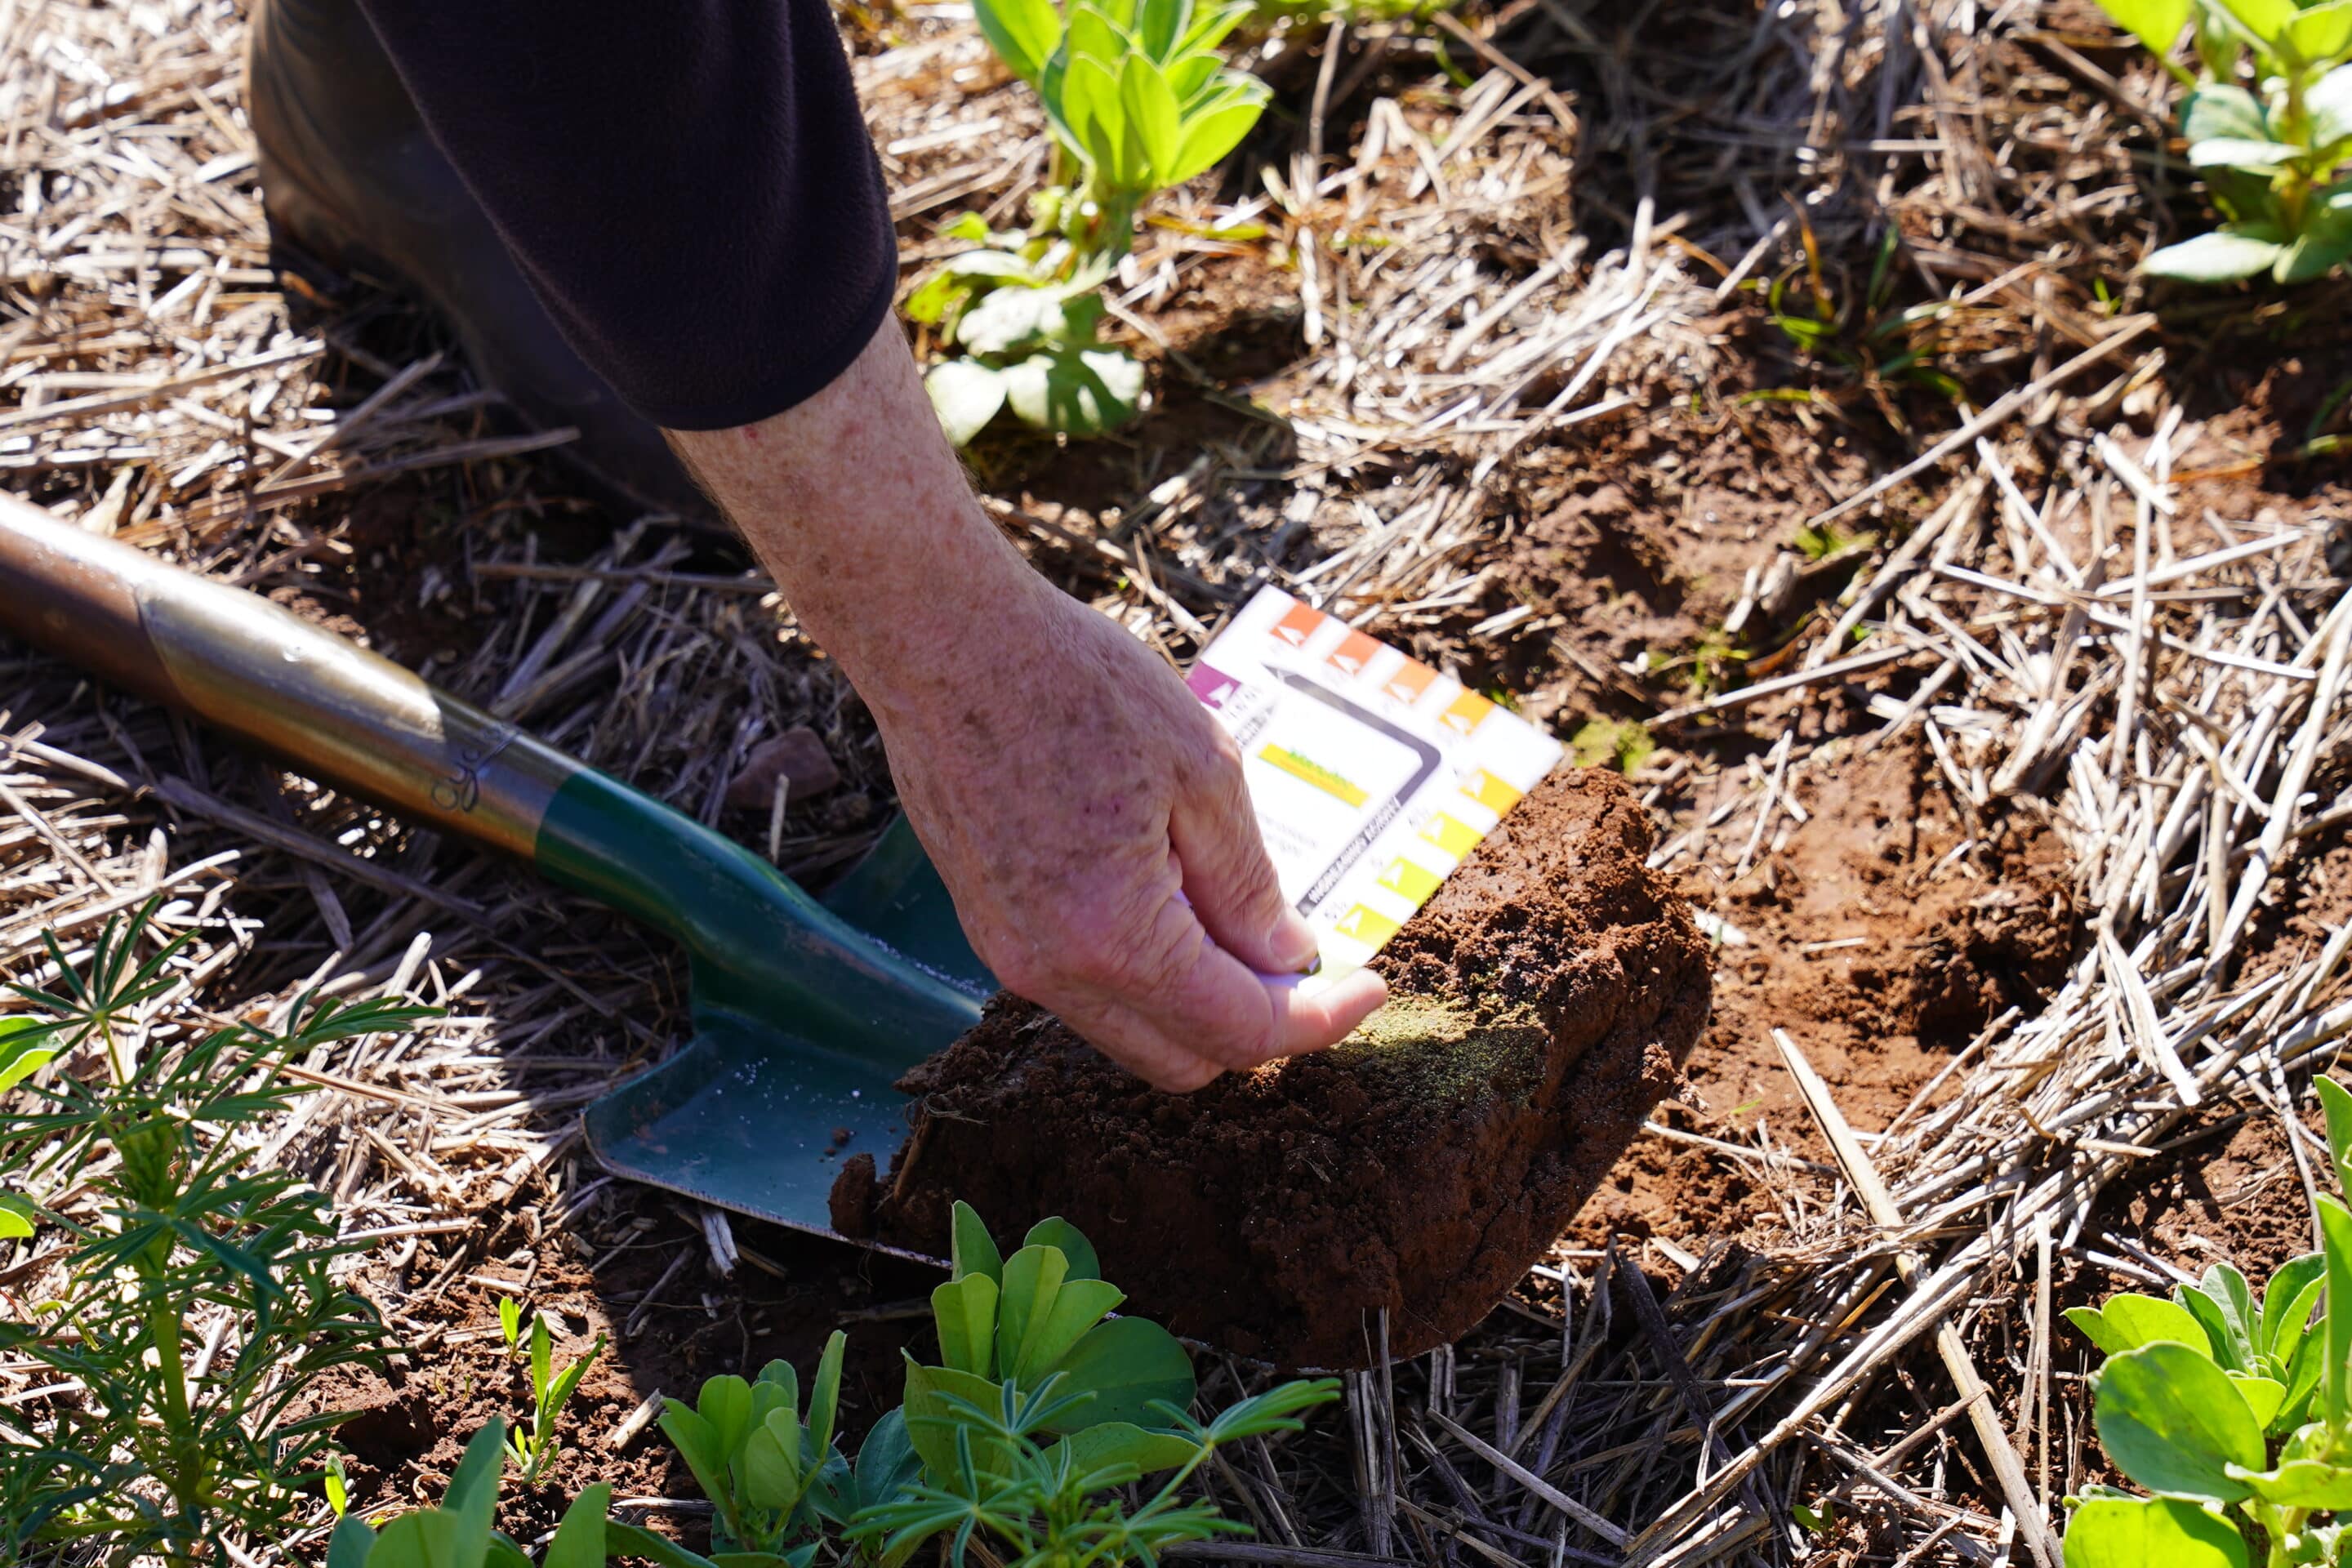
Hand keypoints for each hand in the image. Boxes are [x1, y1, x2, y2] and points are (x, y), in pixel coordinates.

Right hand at [877, 575, 1385, 1089]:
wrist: (943, 641)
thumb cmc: (1074, 684)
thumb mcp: (1203, 772)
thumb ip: (1249, 885)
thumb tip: (1287, 958)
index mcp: (1115, 938)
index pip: (1240, 1030)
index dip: (1320, 1020)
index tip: (1371, 985)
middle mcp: (1052, 972)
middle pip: (1182, 1061)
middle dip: (1259, 1024)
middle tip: (1308, 957)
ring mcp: (1010, 956)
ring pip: (1131, 1030)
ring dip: (1198, 999)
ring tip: (1239, 912)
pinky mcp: (990, 927)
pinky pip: (1086, 989)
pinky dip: (1146, 971)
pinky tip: (1172, 892)